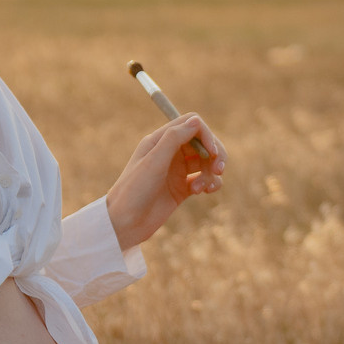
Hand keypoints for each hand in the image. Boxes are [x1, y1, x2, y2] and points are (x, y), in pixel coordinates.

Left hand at [105, 112, 226, 250]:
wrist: (124, 223)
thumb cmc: (134, 190)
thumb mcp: (153, 162)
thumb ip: (174, 139)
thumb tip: (196, 120)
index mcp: (160, 141)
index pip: (192, 125)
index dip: (207, 135)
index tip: (212, 153)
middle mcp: (170, 153)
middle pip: (203, 142)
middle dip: (215, 154)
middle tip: (218, 169)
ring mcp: (177, 171)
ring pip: (206, 162)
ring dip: (211, 172)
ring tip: (203, 188)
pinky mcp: (182, 189)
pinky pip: (205, 179)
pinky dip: (210, 184)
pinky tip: (203, 192)